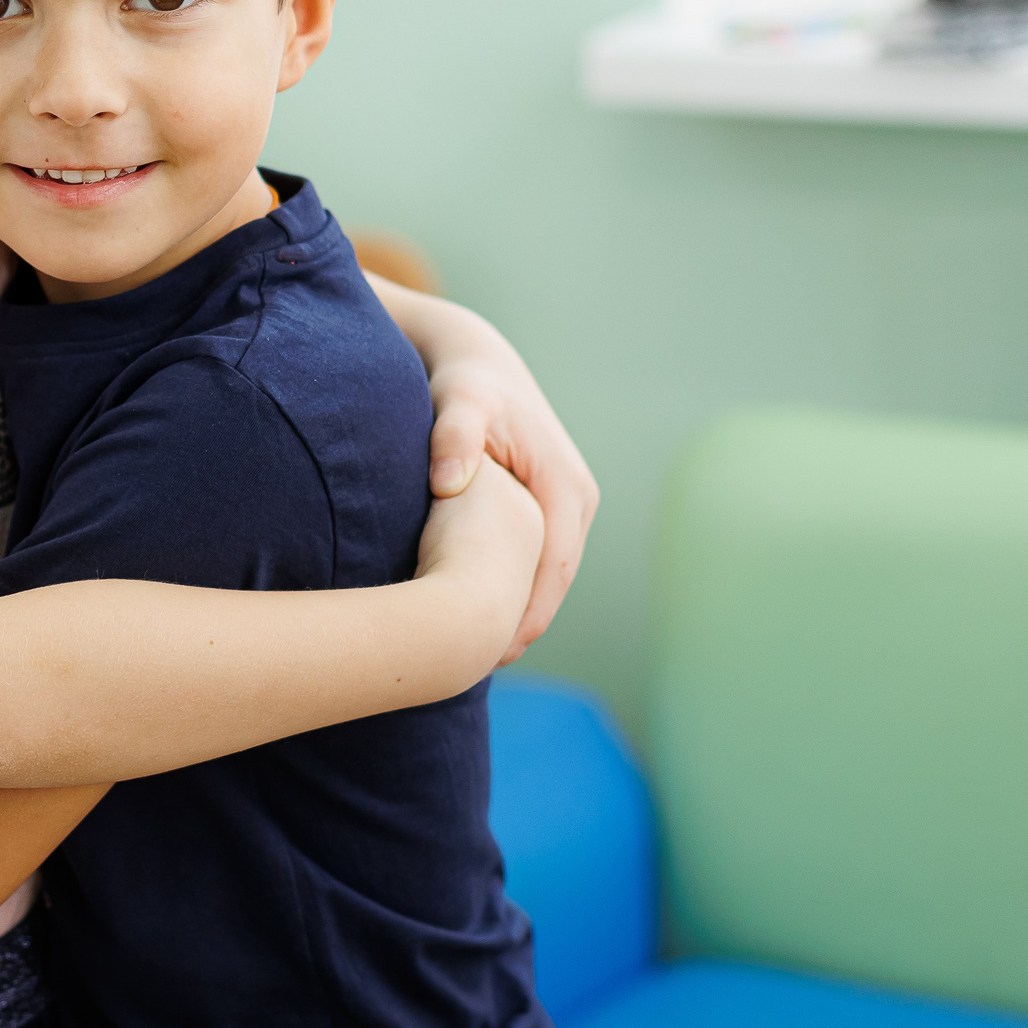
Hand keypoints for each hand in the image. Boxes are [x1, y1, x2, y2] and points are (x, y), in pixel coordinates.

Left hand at [416, 317, 599, 664]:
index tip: (487, 650)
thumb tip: (450, 484)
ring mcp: (568, 506)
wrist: (475, 361)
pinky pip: (536, 561)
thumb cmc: (463, 384)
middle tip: (475, 667)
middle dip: (521, 624)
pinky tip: (477, 616)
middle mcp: (577, 499)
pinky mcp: (550, 508)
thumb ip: (454, 437)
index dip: (524, 613)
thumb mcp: (458, 402)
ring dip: (518, 612)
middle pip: (554, 581)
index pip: (551, 569)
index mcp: (566, 486)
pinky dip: (513, 589)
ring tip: (475, 655)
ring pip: (546, 575)